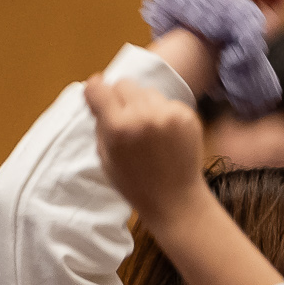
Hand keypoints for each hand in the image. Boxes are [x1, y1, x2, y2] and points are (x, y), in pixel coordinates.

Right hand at [83, 76, 210, 230]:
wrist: (176, 200)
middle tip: (125, 118)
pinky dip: (163, 113)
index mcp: (118, 127)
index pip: (97, 88)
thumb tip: (96, 91)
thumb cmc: (135, 183)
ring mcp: (169, 115)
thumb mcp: (105, 155)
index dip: (95, 92)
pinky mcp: (188, 116)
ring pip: (147, 91)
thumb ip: (100, 122)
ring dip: (143, 104)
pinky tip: (165, 135)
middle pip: (124, 84)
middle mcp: (144, 116)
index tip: (97, 99)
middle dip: (120, 98)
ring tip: (147, 129)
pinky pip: (168, 102)